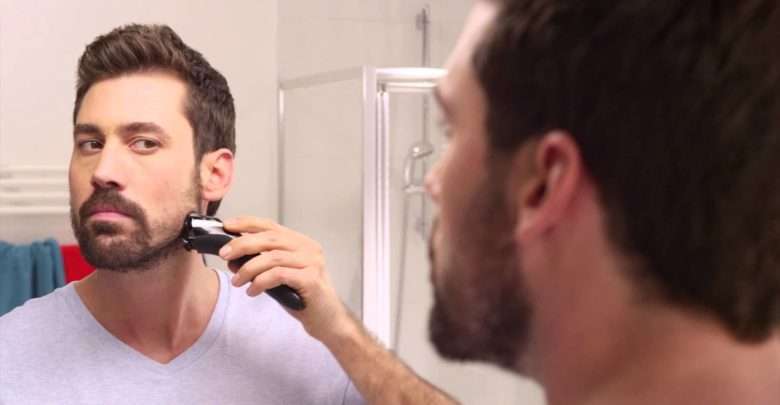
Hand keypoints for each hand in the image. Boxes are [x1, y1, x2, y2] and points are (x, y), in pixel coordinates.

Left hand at [219, 216, 355, 341]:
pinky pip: (279, 275)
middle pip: (269, 238)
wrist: (327, 320)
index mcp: (300, 242)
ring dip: (248, 268)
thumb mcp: (278, 276)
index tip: (227, 226)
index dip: (247, 223)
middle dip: (242, 244)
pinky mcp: (311, 279)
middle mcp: (308, 248)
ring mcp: (312, 262)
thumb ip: (260, 264)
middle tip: (224, 254)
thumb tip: (232, 257)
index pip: (271, 225)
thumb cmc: (302, 298)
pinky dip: (260, 282)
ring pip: (272, 257)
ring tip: (237, 281)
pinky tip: (252, 291)